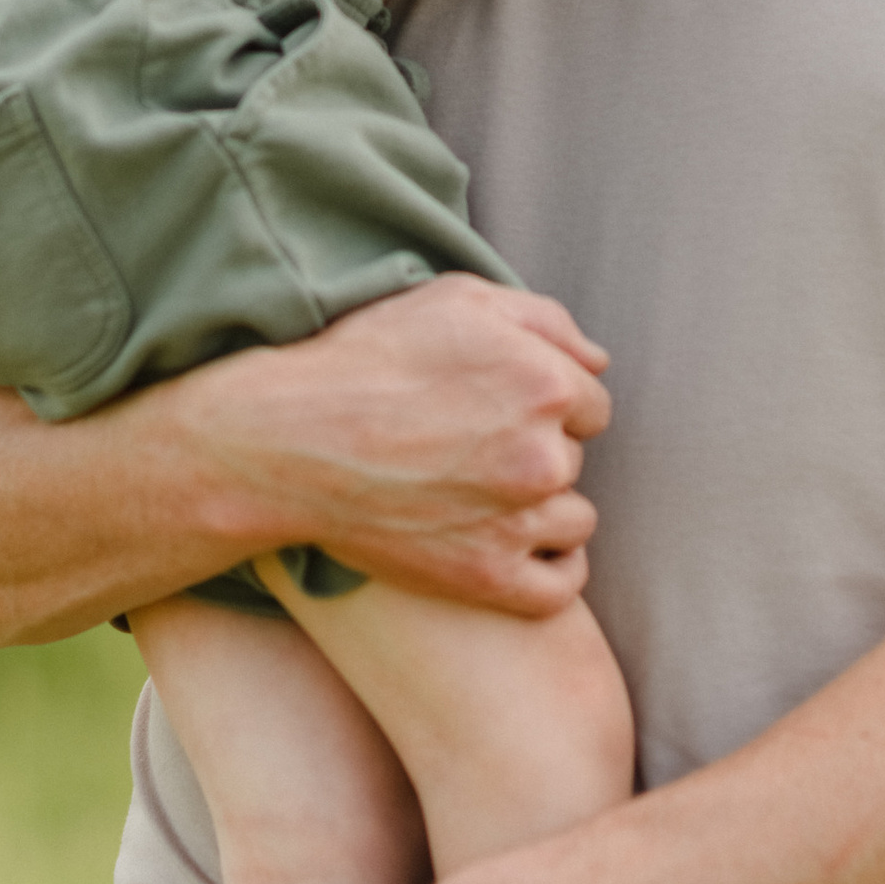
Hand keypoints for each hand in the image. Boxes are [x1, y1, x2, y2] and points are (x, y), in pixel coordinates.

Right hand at [183, 273, 610, 615]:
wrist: (287, 441)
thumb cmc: (366, 359)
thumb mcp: (455, 299)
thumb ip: (544, 320)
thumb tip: (597, 361)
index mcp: (545, 383)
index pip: (590, 403)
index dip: (547, 402)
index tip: (497, 407)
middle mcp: (543, 454)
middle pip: (575, 458)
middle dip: (536, 449)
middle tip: (472, 446)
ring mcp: (517, 522)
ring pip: (575, 518)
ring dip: (542, 508)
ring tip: (482, 495)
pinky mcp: (489, 577)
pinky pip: (562, 583)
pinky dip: (548, 565)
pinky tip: (515, 545)